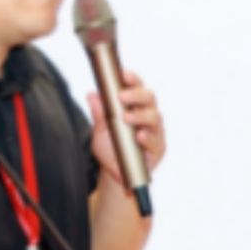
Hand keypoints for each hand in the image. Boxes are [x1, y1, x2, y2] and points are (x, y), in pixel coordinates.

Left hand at [87, 71, 165, 190]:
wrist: (115, 175)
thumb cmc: (111, 149)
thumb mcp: (100, 131)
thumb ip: (99, 114)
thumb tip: (92, 95)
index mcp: (136, 107)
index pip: (138, 87)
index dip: (133, 79)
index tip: (123, 74)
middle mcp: (148, 116)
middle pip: (149, 98)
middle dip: (137, 95)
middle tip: (122, 96)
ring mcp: (155, 131)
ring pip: (154, 117)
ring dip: (140, 116)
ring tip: (127, 118)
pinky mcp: (158, 148)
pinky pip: (156, 140)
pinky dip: (148, 137)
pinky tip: (140, 136)